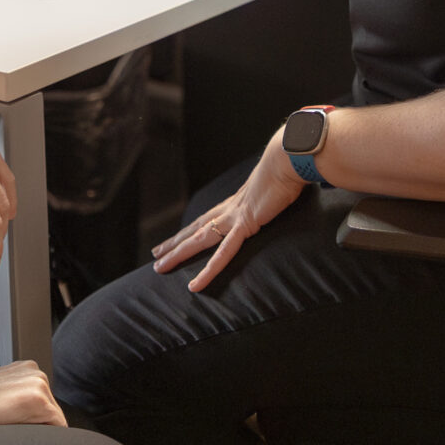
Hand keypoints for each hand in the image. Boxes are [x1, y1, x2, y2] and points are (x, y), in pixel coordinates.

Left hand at [152, 130, 306, 291]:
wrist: (287, 160)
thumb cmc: (287, 170)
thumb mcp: (276, 190)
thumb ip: (271, 198)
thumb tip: (278, 197)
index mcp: (236, 204)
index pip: (206, 220)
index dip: (189, 230)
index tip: (176, 238)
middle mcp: (229, 210)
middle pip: (195, 230)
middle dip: (175, 244)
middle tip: (156, 255)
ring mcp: (233, 218)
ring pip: (197, 240)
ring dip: (177, 254)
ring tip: (159, 266)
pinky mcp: (243, 225)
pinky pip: (222, 254)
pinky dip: (207, 271)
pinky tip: (195, 285)